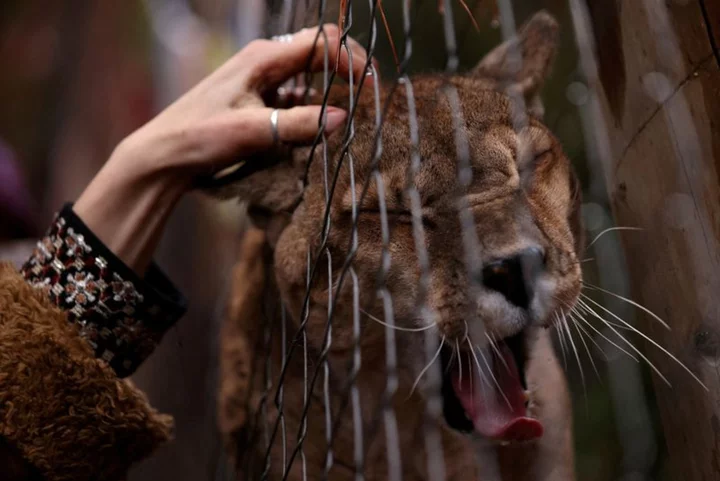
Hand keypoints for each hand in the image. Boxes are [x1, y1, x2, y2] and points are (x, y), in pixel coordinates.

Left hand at [73, 25, 370, 273]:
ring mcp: (260, 83)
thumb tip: (342, 118)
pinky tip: (318, 129)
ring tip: (352, 115)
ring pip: (309, 77)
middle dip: (347, 70)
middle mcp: (264, 63)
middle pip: (319, 54)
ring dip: (331, 92)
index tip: (370, 88)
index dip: (351, 60)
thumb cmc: (199, 136)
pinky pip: (295, 99)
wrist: (163, 156)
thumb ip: (298, 124)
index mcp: (262, 58)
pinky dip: (312, 110)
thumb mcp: (252, 131)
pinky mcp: (258, 103)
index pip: (321, 43)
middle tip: (370, 97)